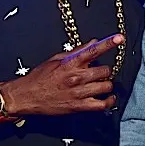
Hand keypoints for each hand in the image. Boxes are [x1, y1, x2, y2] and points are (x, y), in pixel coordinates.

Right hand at [0, 34, 123, 116]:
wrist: (25, 97)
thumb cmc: (39, 78)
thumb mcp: (55, 60)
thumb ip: (77, 51)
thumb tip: (93, 42)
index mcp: (70, 63)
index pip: (93, 50)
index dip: (108, 43)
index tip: (119, 38)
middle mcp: (76, 77)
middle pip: (105, 71)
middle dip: (104, 71)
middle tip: (99, 73)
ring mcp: (79, 92)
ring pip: (106, 86)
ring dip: (106, 85)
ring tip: (100, 84)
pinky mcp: (80, 106)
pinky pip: (102, 104)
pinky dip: (109, 101)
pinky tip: (109, 98)